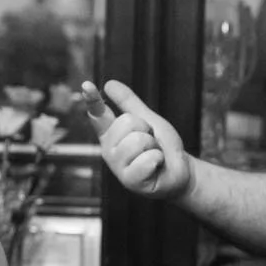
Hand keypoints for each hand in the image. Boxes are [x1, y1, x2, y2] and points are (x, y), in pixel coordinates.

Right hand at [83, 79, 192, 202]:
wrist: (179, 170)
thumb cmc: (161, 146)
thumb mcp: (147, 119)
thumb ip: (128, 103)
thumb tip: (109, 84)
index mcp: (111, 134)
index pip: (98, 114)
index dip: (92, 99)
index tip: (87, 85)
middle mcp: (109, 150)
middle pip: (127, 122)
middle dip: (147, 130)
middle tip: (151, 143)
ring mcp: (118, 167)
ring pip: (137, 141)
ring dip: (153, 146)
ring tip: (153, 155)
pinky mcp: (130, 181)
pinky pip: (146, 160)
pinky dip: (157, 160)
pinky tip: (155, 167)